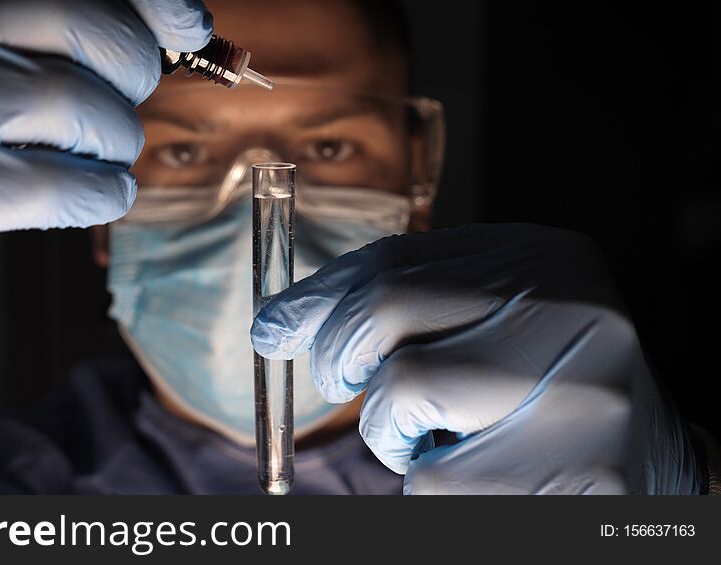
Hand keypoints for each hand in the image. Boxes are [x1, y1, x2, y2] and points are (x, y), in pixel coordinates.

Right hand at [0, 0, 211, 368]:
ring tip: (95, 165)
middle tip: (115, 114)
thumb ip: (20, 60)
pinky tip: (88, 198)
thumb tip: (141, 43)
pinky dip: (97, 195)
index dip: (140, 1)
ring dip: (112, 147)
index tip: (186, 20)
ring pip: (78, 107)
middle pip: (84, 25)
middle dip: (130, 76)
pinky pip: (58, 186)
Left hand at [252, 224, 702, 493]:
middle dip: (338, 351)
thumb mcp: (488, 321)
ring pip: (402, 394)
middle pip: (389, 306)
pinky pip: (437, 481)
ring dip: (392, 433)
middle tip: (342, 382)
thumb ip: (402, 307)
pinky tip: (485, 479)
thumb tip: (277, 322)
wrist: (653, 462)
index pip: (398, 256)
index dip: (319, 294)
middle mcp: (572, 309)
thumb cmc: (546, 388)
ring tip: (443, 439)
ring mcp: (585, 392)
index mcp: (545, 259)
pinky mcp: (585, 474)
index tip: (271, 326)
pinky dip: (431, 484)